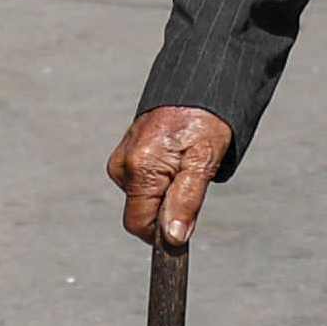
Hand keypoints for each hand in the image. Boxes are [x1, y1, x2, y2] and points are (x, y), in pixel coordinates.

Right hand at [111, 107, 234, 247]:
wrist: (196, 88)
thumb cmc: (204, 122)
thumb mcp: (203, 163)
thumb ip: (186, 202)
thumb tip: (172, 237)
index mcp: (139, 169)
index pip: (138, 225)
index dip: (161, 233)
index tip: (185, 222)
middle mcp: (123, 165)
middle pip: (140, 212)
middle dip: (166, 209)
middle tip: (191, 182)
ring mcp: (121, 159)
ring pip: (142, 198)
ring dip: (164, 194)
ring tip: (185, 165)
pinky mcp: (125, 154)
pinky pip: (141, 182)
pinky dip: (159, 180)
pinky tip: (175, 160)